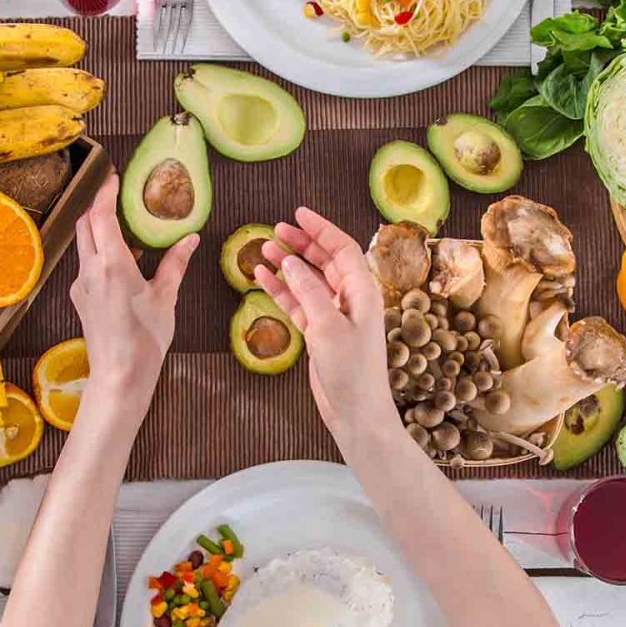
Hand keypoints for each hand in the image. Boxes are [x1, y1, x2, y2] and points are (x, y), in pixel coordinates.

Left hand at [71, 174, 196, 400]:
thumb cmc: (145, 339)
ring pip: (84, 244)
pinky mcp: (80, 298)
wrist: (119, 376)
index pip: (101, 215)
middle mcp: (89, 270)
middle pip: (85, 224)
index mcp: (111, 264)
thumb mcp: (165, 297)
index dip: (106, 192)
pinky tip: (120, 260)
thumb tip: (190, 238)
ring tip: (122, 224)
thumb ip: (175, 264)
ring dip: (98, 228)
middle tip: (116, 194)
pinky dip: (99, 252)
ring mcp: (81, 285)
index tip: (115, 178)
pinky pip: (87, 265)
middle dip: (98, 205)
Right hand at [255, 208, 400, 444]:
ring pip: (308, 281)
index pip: (342, 249)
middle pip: (325, 261)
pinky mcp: (320, 333)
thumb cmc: (351, 371)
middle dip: (302, 244)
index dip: (321, 229)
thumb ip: (308, 291)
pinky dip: (282, 291)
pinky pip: (299, 304)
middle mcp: (350, 299)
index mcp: (362, 292)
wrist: (356, 413)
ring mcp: (334, 316)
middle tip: (276, 229)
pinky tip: (263, 279)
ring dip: (287, 266)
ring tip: (263, 250)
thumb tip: (289, 262)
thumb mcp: (327, 326)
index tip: (299, 213)